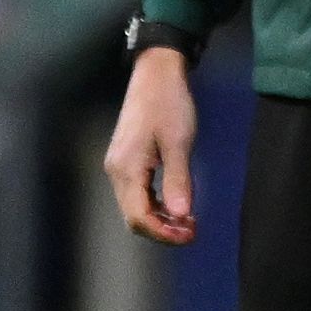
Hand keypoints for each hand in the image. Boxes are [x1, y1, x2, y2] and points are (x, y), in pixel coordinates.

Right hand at [102, 47, 198, 244]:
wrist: (156, 75)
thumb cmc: (169, 104)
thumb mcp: (179, 142)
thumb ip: (178, 179)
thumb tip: (181, 215)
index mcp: (126, 169)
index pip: (138, 217)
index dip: (163, 233)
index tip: (190, 236)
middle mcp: (117, 171)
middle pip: (134, 216)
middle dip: (162, 230)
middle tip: (193, 232)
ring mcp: (120, 166)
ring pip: (136, 206)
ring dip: (161, 219)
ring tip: (189, 222)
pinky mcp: (128, 160)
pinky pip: (139, 193)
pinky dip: (157, 204)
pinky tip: (178, 205)